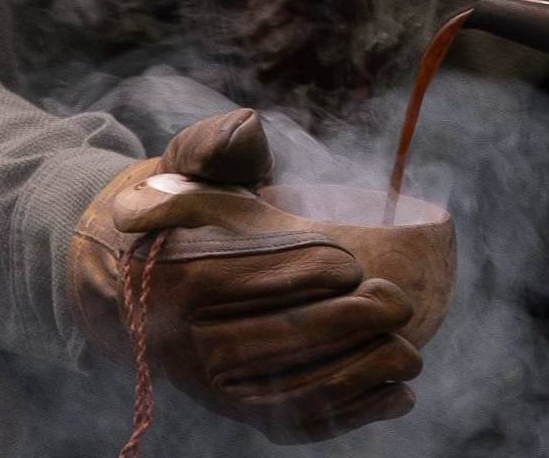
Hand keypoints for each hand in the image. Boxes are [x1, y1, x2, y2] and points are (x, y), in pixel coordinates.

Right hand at [68, 110, 421, 441]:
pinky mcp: (236, 408)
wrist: (138, 276)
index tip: (352, 263)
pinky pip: (292, 423)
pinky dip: (348, 416)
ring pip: (289, 395)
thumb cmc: (186, 209)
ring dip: (357, 378)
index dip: (303, 274)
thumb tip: (247, 125)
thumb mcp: (189, 165)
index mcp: (177, 276)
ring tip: (410, 352)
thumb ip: (213, 142)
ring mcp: (212, 385)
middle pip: (273, 343)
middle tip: (398, 302)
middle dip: (345, 326)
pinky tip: (399, 396)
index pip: (242, 281)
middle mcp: (187, 342)